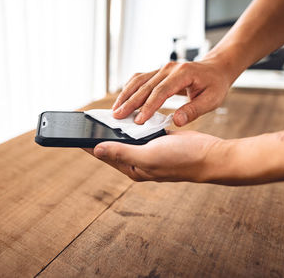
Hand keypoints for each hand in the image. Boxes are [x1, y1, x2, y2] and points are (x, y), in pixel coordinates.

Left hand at [85, 130, 232, 183]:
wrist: (210, 155)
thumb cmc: (181, 159)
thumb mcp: (148, 156)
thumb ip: (122, 152)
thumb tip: (97, 150)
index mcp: (133, 168)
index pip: (104, 155)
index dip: (89, 145)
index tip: (74, 135)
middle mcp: (138, 161)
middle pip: (112, 146)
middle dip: (99, 136)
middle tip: (84, 124)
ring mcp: (148, 150)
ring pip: (125, 138)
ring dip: (115, 129)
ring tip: (99, 119)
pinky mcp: (157, 140)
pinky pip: (139, 131)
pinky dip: (131, 124)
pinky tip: (124, 115)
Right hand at [112, 59, 234, 125]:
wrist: (216, 68)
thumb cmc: (215, 85)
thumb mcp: (211, 100)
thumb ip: (193, 111)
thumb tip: (177, 122)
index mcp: (183, 73)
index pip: (161, 91)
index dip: (148, 107)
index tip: (139, 121)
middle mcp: (169, 68)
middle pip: (145, 86)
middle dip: (130, 102)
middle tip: (118, 117)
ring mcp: (161, 68)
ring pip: (138, 81)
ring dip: (125, 95)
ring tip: (115, 110)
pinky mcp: (157, 72)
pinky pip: (139, 79)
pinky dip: (129, 89)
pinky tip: (122, 101)